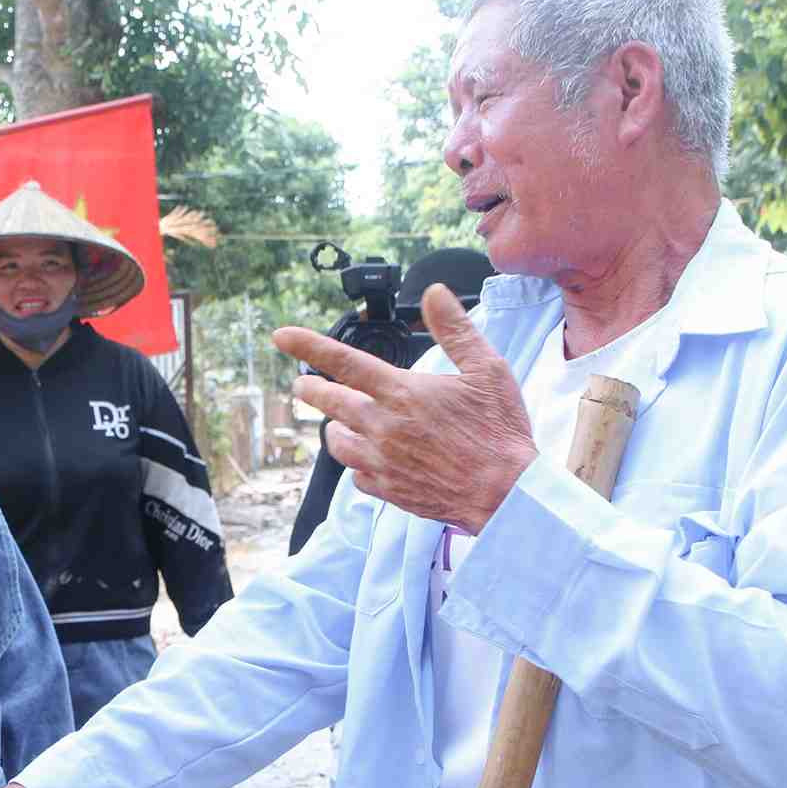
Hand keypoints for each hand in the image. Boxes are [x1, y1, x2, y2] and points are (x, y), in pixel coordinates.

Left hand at [274, 284, 537, 531]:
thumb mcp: (486, 369)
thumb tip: (435, 293)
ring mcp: (381, 461)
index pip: (343, 362)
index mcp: (401, 393)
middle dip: (310, 389)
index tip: (280, 336)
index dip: (307, 345)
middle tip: (303, 384)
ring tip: (340, 421)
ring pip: (336, 441)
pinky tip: (370, 457)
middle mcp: (382, 427)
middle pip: (328, 403)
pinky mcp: (387, 490)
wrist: (505, 493)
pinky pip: (356, 474)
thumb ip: (456, 329)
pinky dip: (358, 462)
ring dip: (334, 427)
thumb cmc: (499, 430)